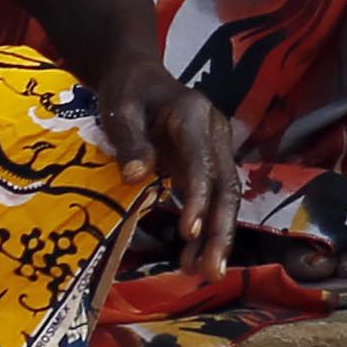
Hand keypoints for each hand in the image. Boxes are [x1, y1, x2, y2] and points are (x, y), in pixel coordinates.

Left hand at [89, 51, 233, 279]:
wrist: (138, 73)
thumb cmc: (126, 90)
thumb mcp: (119, 109)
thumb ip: (129, 141)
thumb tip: (135, 177)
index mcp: (194, 116)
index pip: (204, 162)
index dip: (199, 197)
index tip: (189, 232)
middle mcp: (215, 133)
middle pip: (227, 185)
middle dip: (221, 229)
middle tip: (211, 270)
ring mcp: (216, 148)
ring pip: (227, 195)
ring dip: (218, 235)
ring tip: (204, 273)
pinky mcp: (208, 162)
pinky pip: (214, 197)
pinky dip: (207, 227)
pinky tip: (192, 256)